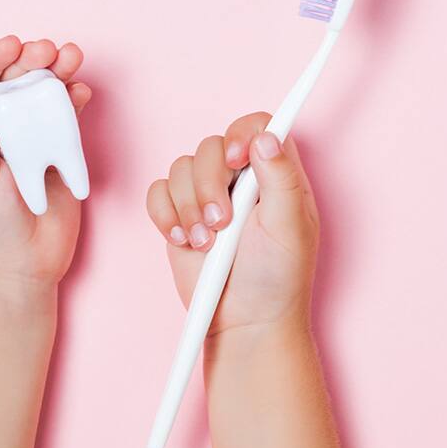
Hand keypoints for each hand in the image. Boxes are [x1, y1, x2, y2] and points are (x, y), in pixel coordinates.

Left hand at [0, 36, 91, 299]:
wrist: (20, 276)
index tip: (11, 44)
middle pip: (8, 86)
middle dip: (27, 62)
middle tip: (48, 49)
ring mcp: (23, 147)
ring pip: (37, 100)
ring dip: (54, 75)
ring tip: (71, 57)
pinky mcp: (52, 160)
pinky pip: (62, 123)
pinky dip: (72, 104)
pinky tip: (80, 91)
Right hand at [146, 112, 319, 334]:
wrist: (243, 321)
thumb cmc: (277, 280)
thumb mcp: (289, 228)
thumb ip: (282, 179)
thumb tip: (267, 136)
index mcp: (275, 174)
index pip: (258, 126)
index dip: (242, 133)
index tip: (237, 159)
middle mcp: (240, 178)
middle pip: (211, 146)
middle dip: (209, 184)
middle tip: (221, 222)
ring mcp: (206, 194)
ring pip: (181, 167)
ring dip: (188, 206)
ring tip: (205, 243)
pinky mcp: (178, 214)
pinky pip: (157, 192)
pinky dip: (165, 215)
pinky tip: (183, 240)